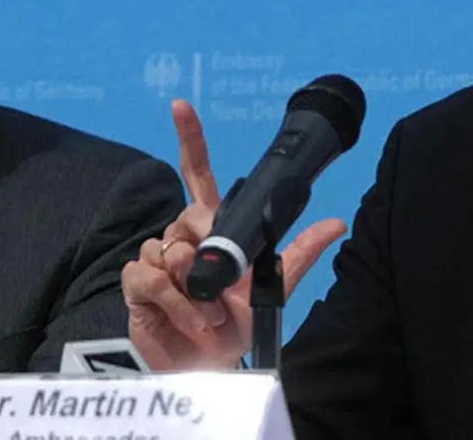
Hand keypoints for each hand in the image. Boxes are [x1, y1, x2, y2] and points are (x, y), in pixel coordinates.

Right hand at [122, 99, 346, 370]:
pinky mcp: (137, 281)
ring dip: (197, 291)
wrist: (207, 365)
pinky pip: (154, 278)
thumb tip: (335, 224)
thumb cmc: (235, 323)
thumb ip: (299, 253)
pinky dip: (178, 304)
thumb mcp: (272, 288)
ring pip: (172, 250)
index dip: (190, 139)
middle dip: (208, 251)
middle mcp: (181, 236)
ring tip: (210, 313)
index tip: (181, 107)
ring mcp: (156, 257)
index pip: (197, 174)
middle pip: (189, 215)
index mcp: (211, 228)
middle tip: (222, 287)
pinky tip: (190, 320)